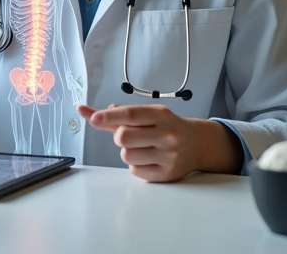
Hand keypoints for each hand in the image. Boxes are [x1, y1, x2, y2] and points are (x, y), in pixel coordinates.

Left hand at [78, 104, 200, 181]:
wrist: (198, 144)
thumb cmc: (167, 127)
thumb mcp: (148, 114)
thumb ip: (117, 115)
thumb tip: (87, 111)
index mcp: (161, 115)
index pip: (131, 114)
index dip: (109, 116)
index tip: (94, 118)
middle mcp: (167, 134)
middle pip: (124, 137)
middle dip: (119, 136)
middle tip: (131, 136)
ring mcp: (169, 156)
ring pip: (126, 156)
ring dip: (127, 152)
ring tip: (143, 147)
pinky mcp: (167, 174)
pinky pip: (135, 171)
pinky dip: (136, 165)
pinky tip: (149, 158)